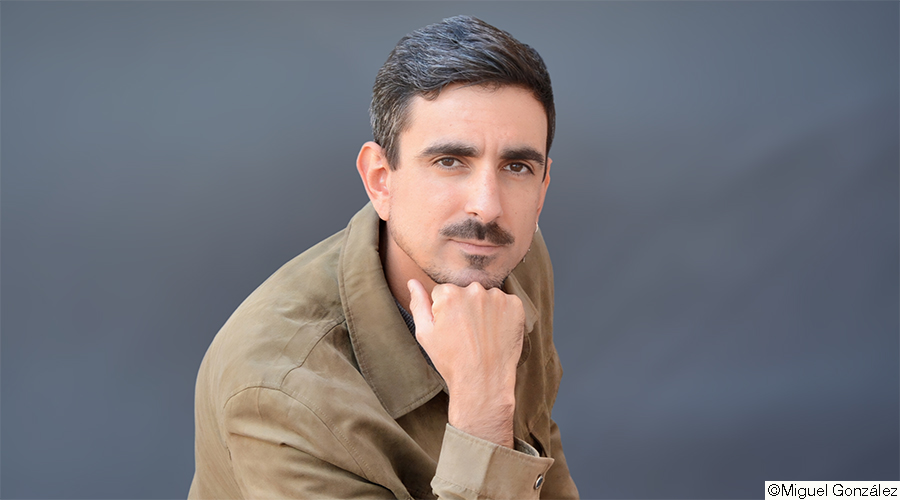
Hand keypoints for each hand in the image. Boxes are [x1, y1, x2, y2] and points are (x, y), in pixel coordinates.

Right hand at [407, 279, 524, 447]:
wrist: (483, 381)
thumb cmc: (451, 360)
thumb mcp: (425, 334)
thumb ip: (419, 303)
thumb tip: (412, 282)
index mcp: (449, 293)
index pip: (443, 292)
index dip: (444, 312)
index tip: (450, 329)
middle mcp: (474, 289)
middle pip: (465, 292)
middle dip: (464, 307)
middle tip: (466, 333)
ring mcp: (497, 297)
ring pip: (486, 297)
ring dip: (484, 310)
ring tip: (482, 335)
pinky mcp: (515, 306)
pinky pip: (505, 303)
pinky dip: (502, 314)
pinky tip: (496, 332)